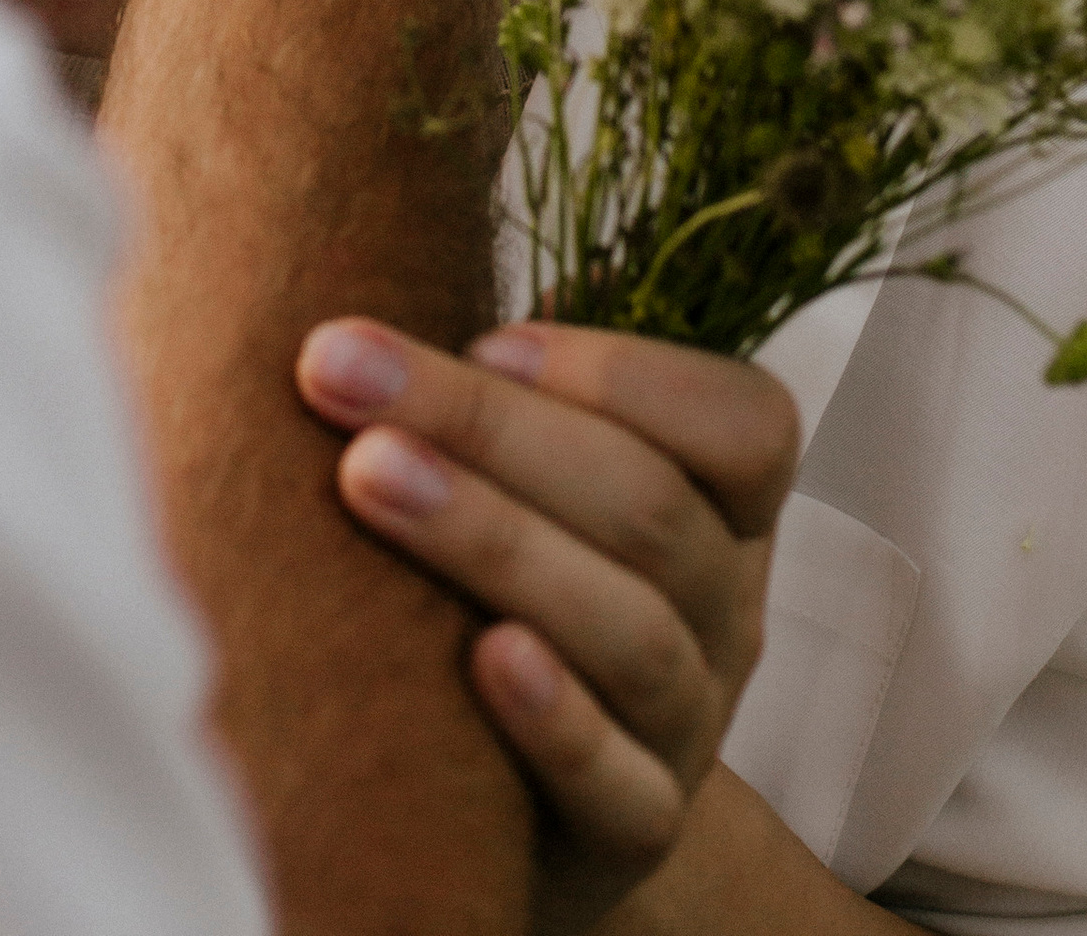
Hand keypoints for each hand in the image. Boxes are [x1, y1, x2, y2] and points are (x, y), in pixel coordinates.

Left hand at [296, 315, 797, 935]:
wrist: (516, 793)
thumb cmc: (507, 576)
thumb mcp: (532, 471)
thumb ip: (507, 378)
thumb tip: (399, 253)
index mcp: (722, 507)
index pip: (746, 423)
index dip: (623, 372)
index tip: (482, 335)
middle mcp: (722, 612)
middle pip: (650, 507)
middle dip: (486, 424)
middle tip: (340, 368)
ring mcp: (688, 728)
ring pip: (631, 631)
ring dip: (495, 539)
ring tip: (365, 475)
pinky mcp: (633, 832)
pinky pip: (620, 784)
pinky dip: (556, 719)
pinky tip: (480, 658)